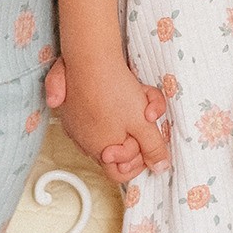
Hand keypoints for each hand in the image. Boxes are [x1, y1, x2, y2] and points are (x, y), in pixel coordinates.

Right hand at [46, 53, 168, 183]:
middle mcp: (84, 143)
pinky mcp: (72, 110)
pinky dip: (110, 111)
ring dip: (125, 121)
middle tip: (142, 120)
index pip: (119, 173)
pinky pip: (94, 119)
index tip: (146, 144)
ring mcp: (75, 127)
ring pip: (106, 134)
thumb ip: (153, 148)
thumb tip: (161, 168)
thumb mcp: (143, 123)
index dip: (137, 163)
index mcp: (101, 150)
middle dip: (133, 139)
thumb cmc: (116, 92)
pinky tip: (119, 94)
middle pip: (114, 153)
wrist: (89, 59)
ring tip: (134, 101)